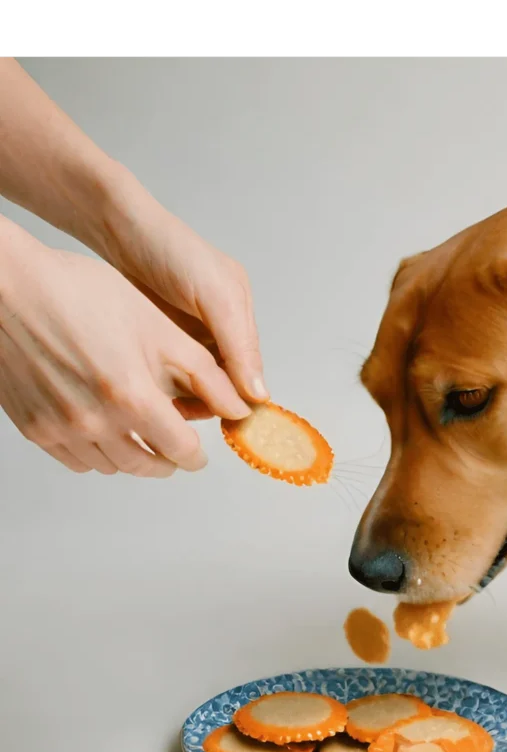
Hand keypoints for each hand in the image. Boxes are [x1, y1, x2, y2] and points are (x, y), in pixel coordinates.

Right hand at [0, 228, 252, 475]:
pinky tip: (106, 431)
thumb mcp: (158, 329)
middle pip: (147, 465)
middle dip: (168, 459)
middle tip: (176, 448)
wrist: (7, 286)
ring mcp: (60, 429)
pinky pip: (76, 459)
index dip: (197, 455)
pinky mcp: (33, 428)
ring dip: (134, 457)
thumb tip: (239, 406)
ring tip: (143, 435)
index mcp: (132, 398)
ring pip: (111, 465)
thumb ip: (205, 375)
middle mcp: (94, 422)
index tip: (200, 452)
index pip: (181, 451)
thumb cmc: (78, 294)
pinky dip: (98, 453)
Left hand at [102, 192, 268, 411]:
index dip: (242, 396)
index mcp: (238, 314)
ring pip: (196, 382)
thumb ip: (238, 343)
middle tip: (189, 414)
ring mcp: (187, 332)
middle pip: (224, 381)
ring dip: (187, 396)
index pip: (249, 370)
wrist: (116, 227)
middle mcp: (217, 327)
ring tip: (169, 406)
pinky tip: (154, 393)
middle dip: (211, 400)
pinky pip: (171, 372)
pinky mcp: (159, 336)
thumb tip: (259, 393)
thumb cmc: (167, 249)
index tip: (231, 422)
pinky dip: (166, 386)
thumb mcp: (214, 294)